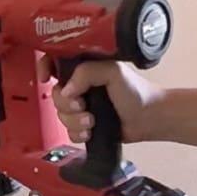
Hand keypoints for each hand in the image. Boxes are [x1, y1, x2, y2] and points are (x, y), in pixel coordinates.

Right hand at [45, 59, 164, 145]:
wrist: (150, 118)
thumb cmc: (137, 92)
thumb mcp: (112, 72)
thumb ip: (86, 73)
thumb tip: (65, 89)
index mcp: (85, 68)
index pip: (56, 62)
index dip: (46, 67)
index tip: (46, 77)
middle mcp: (81, 86)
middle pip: (55, 94)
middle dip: (66, 104)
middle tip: (81, 105)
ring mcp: (83, 106)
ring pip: (61, 115)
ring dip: (74, 121)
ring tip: (91, 121)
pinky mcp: (86, 125)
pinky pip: (69, 131)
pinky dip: (78, 133)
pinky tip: (91, 131)